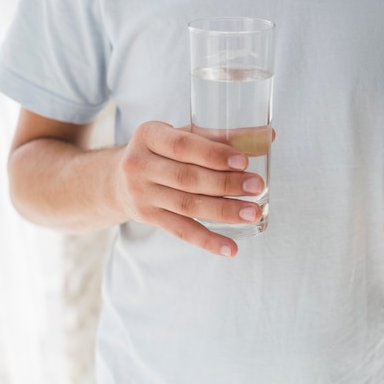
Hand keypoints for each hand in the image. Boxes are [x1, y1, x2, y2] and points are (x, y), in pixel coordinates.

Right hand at [115, 121, 264, 256]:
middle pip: (187, 178)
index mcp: (149, 135)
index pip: (183, 146)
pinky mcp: (148, 218)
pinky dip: (208, 240)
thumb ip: (219, 136)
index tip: (244, 160)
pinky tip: (231, 248)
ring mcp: (142, 194)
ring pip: (187, 206)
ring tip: (253, 213)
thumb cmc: (161, 151)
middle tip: (257, 186)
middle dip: (225, 184)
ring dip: (223, 211)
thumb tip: (267, 137)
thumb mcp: (180, 135)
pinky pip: (181, 231)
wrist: (117, 178)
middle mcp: (139, 165)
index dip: (214, 154)